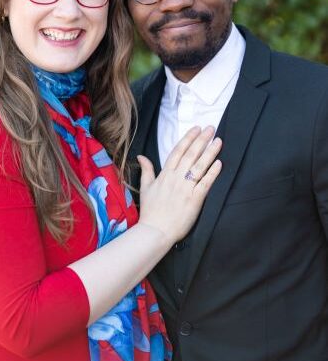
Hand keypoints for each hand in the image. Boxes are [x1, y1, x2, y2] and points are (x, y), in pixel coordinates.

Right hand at [137, 126, 221, 245]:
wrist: (155, 231)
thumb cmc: (151, 211)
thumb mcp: (145, 187)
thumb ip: (146, 170)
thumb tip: (141, 156)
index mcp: (165, 174)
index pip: (178, 151)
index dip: (188, 139)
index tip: (196, 128)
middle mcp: (175, 178)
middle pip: (190, 155)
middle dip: (201, 140)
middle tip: (211, 128)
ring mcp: (185, 189)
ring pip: (199, 166)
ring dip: (209, 152)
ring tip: (218, 141)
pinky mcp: (194, 200)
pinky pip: (205, 183)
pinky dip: (212, 173)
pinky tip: (219, 163)